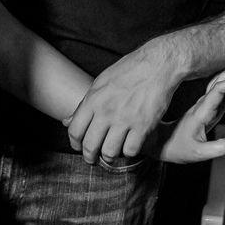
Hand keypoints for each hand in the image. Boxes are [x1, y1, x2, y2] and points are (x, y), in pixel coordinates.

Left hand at [64, 42, 178, 164]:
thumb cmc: (128, 71)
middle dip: (89, 157)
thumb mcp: (101, 82)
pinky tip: (129, 145)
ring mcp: (125, 119)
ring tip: (111, 155)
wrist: (157, 65)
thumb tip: (67, 121)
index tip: (79, 147)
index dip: (75, 144)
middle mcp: (106, 111)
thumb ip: (85, 104)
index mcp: (93, 99)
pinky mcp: (143, 126)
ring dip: (109, 158)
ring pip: (109, 152)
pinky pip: (131, 150)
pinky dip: (129, 152)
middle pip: (90, 146)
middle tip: (93, 159)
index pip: (75, 130)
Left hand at [155, 68, 224, 163]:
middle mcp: (204, 103)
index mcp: (202, 111)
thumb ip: (217, 148)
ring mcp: (207, 104)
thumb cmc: (179, 147)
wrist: (165, 143)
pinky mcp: (210, 108)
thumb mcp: (198, 153)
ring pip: (222, 83)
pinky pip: (224, 95)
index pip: (218, 89)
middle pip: (221, 79)